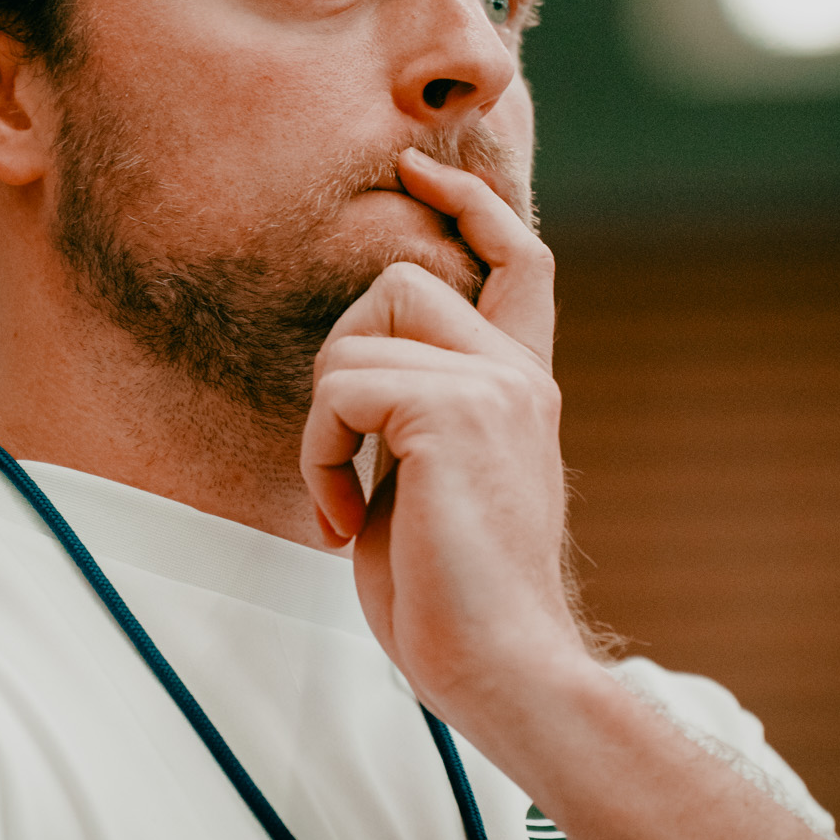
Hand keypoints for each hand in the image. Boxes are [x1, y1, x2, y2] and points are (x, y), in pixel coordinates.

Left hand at [300, 147, 585, 739]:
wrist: (506, 670)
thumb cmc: (454, 599)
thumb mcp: (432, 483)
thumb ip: (416, 413)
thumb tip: (356, 372)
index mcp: (521, 386)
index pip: (520, 259)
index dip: (471, 204)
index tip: (416, 169)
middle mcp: (518, 373)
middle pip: (401, 281)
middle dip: (341, 359)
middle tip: (343, 461)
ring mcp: (494, 387)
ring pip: (357, 335)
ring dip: (321, 423)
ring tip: (342, 499)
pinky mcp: (451, 414)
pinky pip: (340, 388)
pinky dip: (317, 455)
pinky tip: (342, 518)